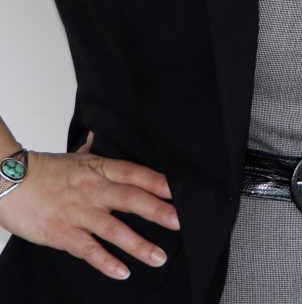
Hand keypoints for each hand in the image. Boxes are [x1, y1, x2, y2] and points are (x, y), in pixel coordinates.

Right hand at [0, 147, 178, 279]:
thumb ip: (94, 149)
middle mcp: (93, 190)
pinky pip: (88, 250)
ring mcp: (78, 213)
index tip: (179, 190)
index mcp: (99, 169)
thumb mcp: (75, 156)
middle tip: (180, 222)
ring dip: (138, 244)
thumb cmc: (43, 170)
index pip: (135, 173)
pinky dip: (105, 262)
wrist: (8, 182)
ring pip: (114, 229)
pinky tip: (123, 272)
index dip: (157, 181)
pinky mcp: (61, 234)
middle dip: (157, 211)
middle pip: (131, 199)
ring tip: (159, 257)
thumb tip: (102, 134)